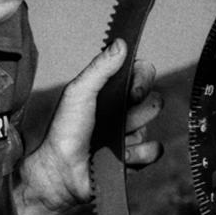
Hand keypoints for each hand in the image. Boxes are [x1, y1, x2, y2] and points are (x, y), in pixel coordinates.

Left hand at [13, 39, 163, 214]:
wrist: (60, 172)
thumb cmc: (64, 131)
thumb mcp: (78, 93)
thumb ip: (100, 67)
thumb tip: (121, 42)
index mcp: (112, 92)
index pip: (144, 74)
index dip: (143, 78)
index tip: (132, 89)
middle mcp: (125, 111)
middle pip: (155, 100)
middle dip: (138, 109)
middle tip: (119, 118)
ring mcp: (131, 135)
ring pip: (153, 126)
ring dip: (133, 133)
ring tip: (111, 141)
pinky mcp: (136, 159)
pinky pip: (154, 151)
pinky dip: (137, 155)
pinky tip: (118, 158)